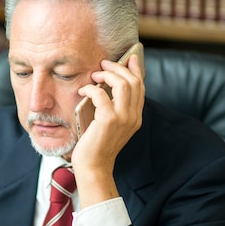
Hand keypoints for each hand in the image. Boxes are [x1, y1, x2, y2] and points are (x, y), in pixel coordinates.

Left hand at [71, 54, 144, 207]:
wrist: (93, 167)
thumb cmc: (97, 146)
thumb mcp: (110, 126)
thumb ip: (114, 109)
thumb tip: (106, 86)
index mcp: (135, 118)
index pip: (141, 87)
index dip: (136, 70)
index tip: (130, 58)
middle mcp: (133, 117)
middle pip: (133, 82)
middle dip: (118, 68)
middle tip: (104, 65)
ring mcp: (123, 118)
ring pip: (122, 84)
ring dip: (106, 75)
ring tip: (94, 76)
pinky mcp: (108, 120)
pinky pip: (100, 94)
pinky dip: (91, 88)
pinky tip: (83, 91)